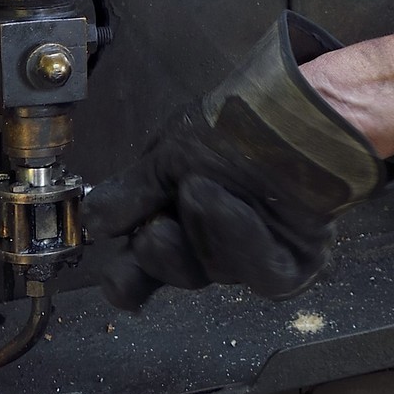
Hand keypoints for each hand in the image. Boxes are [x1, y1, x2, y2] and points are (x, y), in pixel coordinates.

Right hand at [85, 103, 333, 307]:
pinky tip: (239, 207)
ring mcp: (249, 256)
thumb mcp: (172, 152)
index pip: (138, 272)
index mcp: (170, 222)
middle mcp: (207, 246)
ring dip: (205, 229)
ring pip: (216, 271)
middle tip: (158, 226)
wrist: (300, 112)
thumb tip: (93, 223)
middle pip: (173, 275)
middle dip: (162, 254)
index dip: (125, 280)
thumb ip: (133, 192)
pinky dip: (243, 239)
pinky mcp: (290, 261)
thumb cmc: (237, 125)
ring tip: (206, 188)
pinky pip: (261, 273)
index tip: (118, 274)